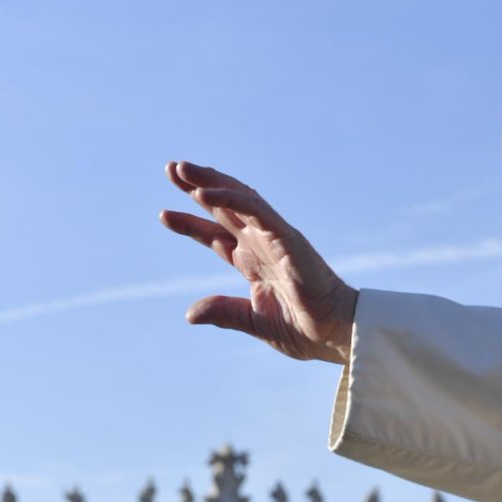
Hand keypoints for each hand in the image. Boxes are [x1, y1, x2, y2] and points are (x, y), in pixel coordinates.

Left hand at [160, 161, 357, 363]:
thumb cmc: (305, 329)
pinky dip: (229, 198)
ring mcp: (275, 238)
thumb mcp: (253, 321)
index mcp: (254, 262)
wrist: (337, 333)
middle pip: (225, 207)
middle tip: (170, 169)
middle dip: (197, 187)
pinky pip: (255, 210)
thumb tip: (189, 314)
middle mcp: (262, 244)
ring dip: (209, 182)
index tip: (164, 215)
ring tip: (180, 169)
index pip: (217, 235)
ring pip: (238, 198)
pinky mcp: (287, 237)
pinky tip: (202, 193)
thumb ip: (224, 313)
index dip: (191, 224)